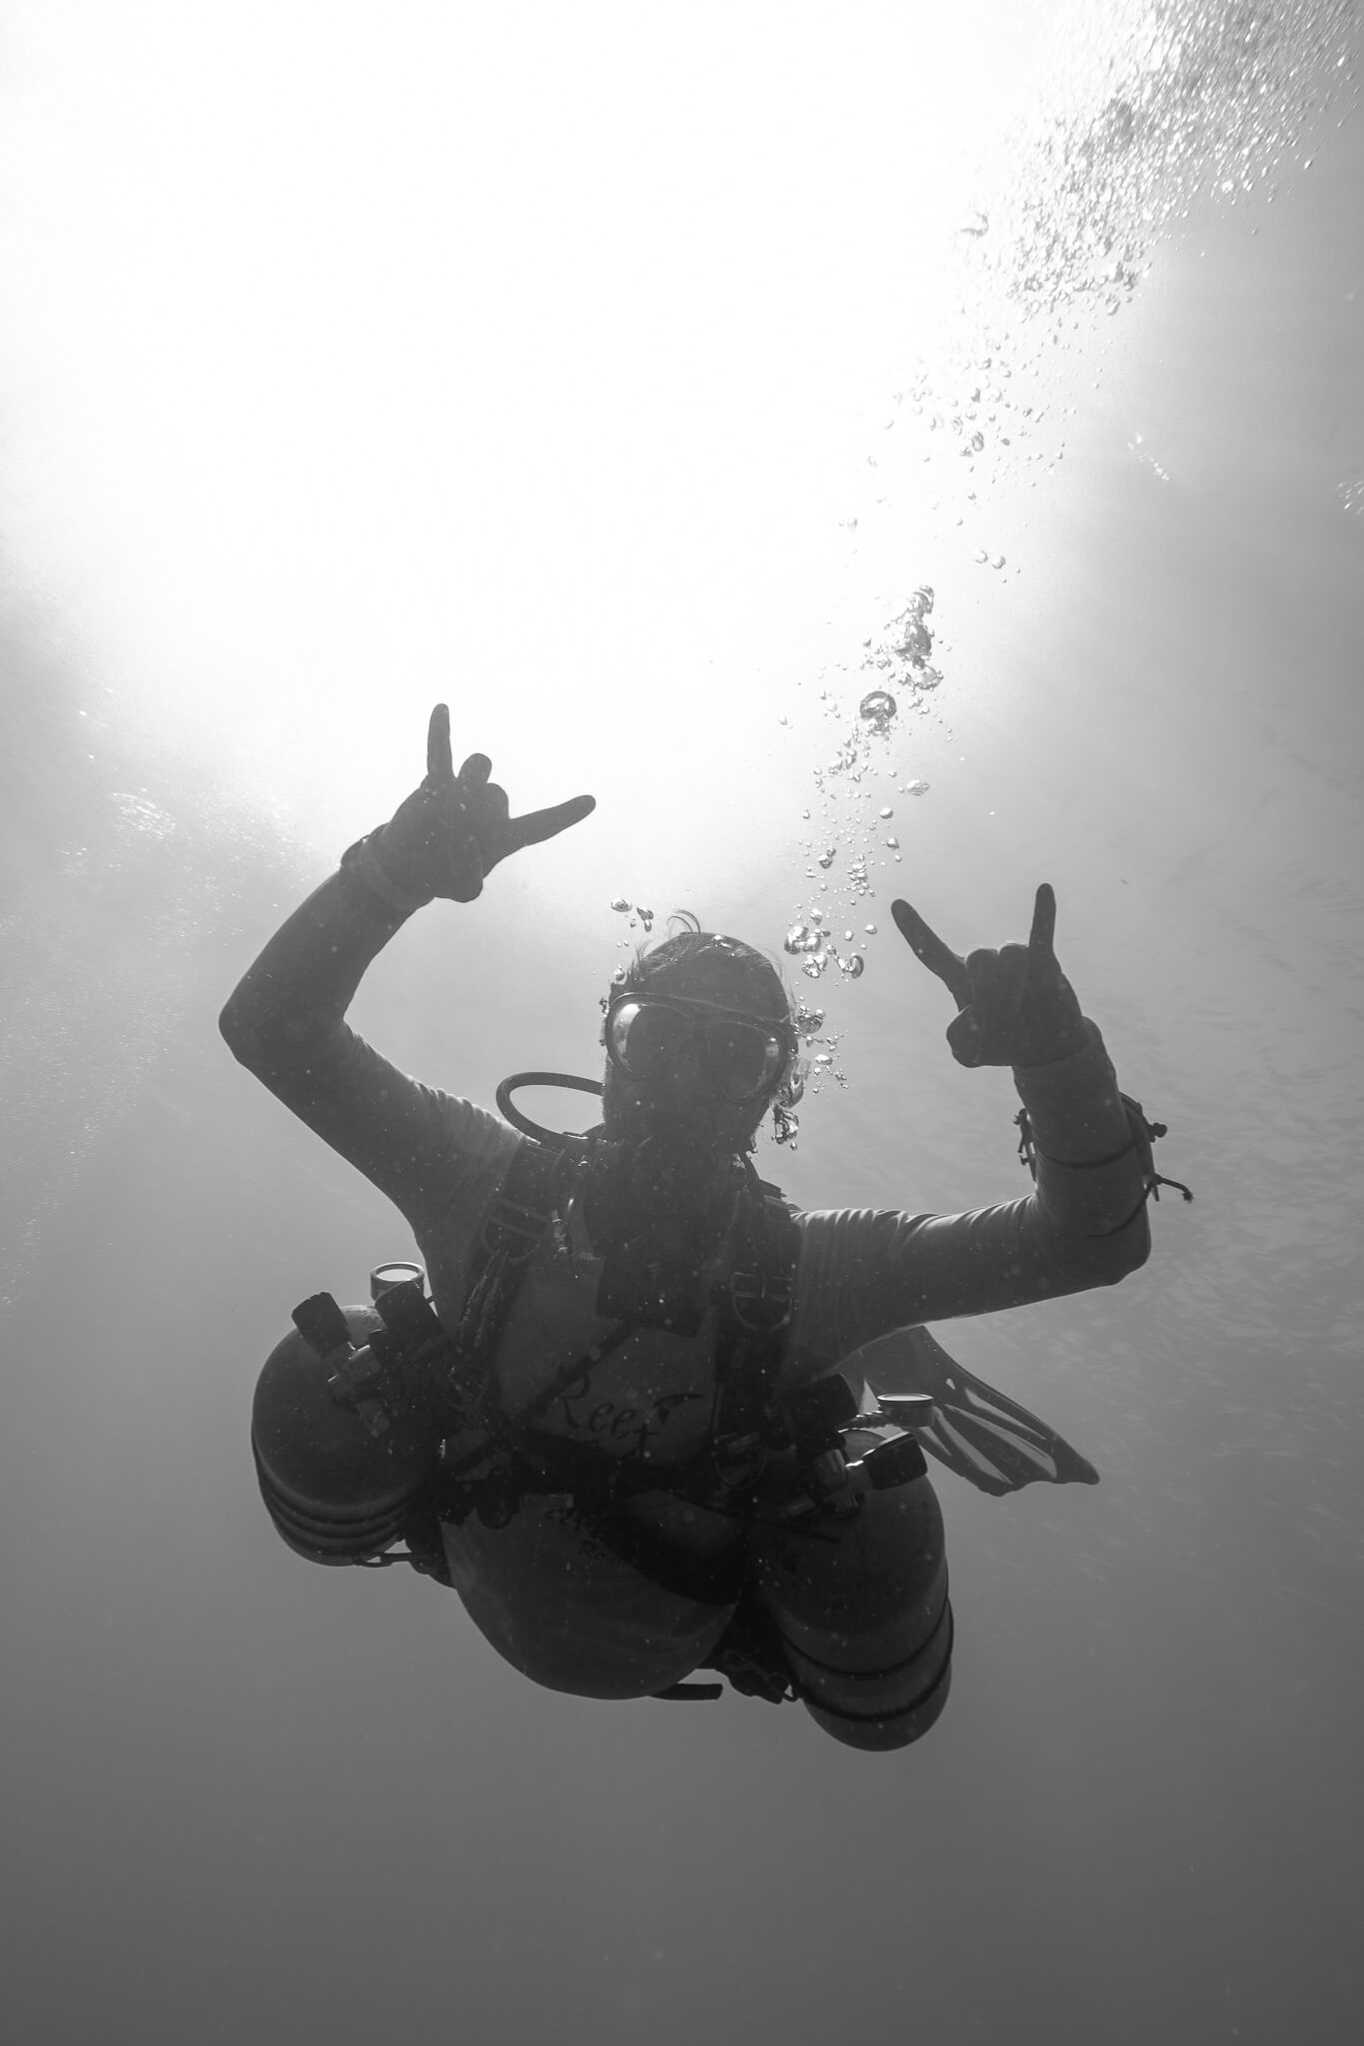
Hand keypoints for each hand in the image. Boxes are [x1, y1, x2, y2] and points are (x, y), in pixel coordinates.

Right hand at [375, 704, 595, 903]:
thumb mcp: (463, 888)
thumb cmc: (444, 876)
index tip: (590, 801)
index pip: (542, 825)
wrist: (412, 866)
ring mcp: (464, 792)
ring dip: (466, 785)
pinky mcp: (437, 783)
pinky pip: (440, 753)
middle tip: (453, 843)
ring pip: (480, 768)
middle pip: (497, 795)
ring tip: (448, 813)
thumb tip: (465, 839)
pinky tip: (443, 708)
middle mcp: (489, 809)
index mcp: (504, 836)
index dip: (565, 815)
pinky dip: (440, 732)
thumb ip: (470, 878)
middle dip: (475, 816)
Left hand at [890, 884, 1086, 1067]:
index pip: (932, 952)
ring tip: (1021, 1008)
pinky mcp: (1045, 963)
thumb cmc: (1000, 1043)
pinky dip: (1043, 913)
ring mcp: (1016, 961)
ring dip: (1016, 987)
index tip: (896, 904)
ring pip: (1010, 953)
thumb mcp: (968, 1053)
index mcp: (959, 981)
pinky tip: (1044, 890)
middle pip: (979, 956)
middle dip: (990, 992)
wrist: (1042, 1048)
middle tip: (999, 1019)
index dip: (914, 930)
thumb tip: (971, 1012)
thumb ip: (957, 1039)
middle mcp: (986, 965)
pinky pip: (1042, 933)